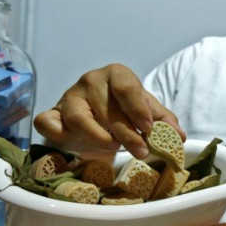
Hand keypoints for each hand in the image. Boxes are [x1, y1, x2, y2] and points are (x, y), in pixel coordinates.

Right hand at [33, 64, 183, 158]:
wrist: (94, 119)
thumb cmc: (122, 111)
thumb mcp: (145, 112)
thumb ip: (163, 121)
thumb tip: (178, 137)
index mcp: (116, 74)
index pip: (126, 86)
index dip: (137, 108)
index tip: (148, 128)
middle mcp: (90, 81)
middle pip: (107, 107)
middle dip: (126, 132)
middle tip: (141, 151)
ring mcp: (68, 97)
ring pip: (77, 116)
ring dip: (97, 135)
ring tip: (114, 147)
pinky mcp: (51, 114)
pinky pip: (47, 122)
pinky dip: (58, 134)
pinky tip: (73, 143)